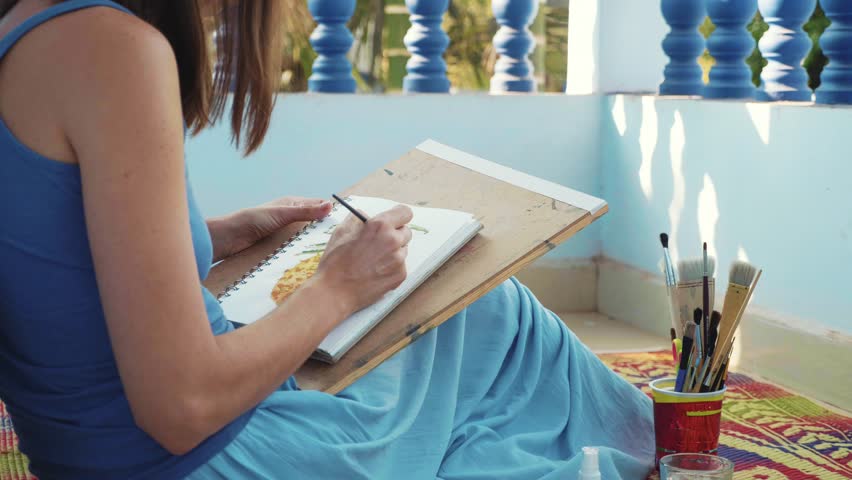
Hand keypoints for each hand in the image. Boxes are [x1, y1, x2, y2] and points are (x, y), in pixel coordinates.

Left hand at [208, 197, 332, 261]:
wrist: (229, 238)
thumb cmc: (252, 220)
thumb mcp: (282, 214)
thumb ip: (305, 211)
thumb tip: (329, 205)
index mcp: (291, 205)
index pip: (317, 206)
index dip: (330, 212)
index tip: (346, 223)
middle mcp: (289, 218)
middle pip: (312, 224)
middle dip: (324, 231)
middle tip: (340, 242)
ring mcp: (284, 233)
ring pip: (304, 238)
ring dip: (313, 244)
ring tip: (328, 254)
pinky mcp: (278, 246)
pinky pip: (294, 249)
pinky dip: (302, 253)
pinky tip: (311, 261)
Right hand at [315, 205, 412, 315]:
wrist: (334, 291)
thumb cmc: (335, 261)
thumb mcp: (342, 231)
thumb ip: (358, 218)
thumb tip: (366, 215)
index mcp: (380, 225)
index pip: (405, 212)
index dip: (399, 216)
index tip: (394, 221)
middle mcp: (393, 240)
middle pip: (406, 231)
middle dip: (395, 235)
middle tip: (380, 243)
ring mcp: (398, 259)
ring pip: (403, 250)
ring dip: (393, 252)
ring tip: (373, 260)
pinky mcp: (400, 276)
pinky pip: (401, 266)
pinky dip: (391, 268)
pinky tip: (375, 272)